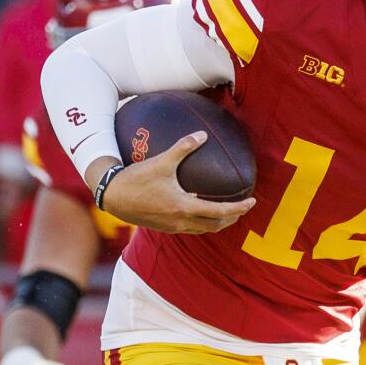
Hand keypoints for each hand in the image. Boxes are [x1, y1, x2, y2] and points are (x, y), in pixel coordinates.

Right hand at [94, 132, 256, 233]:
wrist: (112, 197)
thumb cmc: (136, 179)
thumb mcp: (161, 161)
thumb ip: (183, 147)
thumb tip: (202, 135)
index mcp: (184, 207)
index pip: (220, 212)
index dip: (239, 208)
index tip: (252, 202)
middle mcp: (181, 221)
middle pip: (215, 226)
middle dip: (232, 219)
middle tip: (243, 209)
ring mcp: (172, 227)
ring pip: (202, 230)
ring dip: (217, 223)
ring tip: (226, 213)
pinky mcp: (164, 227)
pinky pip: (189, 228)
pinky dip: (201, 222)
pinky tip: (199, 210)